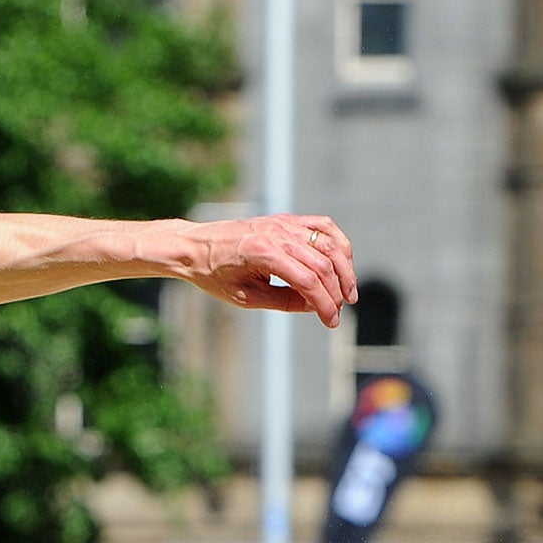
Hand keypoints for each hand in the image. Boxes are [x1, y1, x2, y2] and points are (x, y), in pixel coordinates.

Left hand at [182, 215, 356, 327]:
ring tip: (348, 293)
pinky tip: (342, 262)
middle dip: (336, 292)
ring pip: (329, 243)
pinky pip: (322, 226)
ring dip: (344, 269)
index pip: (308, 281)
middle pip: (322, 264)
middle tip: (338, 312)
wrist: (194, 246)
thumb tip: (315, 306)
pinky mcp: (285, 219)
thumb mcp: (245, 297)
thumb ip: (283, 301)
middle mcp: (277, 233)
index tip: (331, 322)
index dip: (324, 304)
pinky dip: (337, 243)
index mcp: (263, 253)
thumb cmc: (214, 274)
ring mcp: (283, 223)